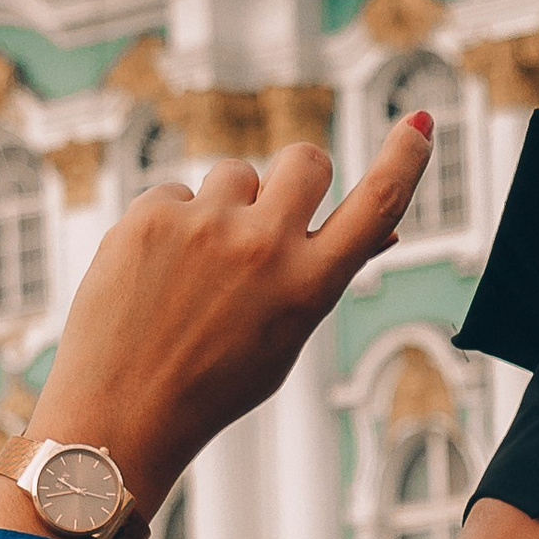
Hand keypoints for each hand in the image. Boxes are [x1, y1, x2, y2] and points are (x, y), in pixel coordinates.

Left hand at [0, 114, 431, 538]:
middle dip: (298, 176)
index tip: (419, 123)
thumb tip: (380, 232)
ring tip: (196, 270)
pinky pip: (177, 192)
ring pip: (236, 174)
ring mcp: (205, 226)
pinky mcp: (150, 215)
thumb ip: (322, 277)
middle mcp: (263, 247)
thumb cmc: (210, 385)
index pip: (377, 204)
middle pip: (307, 160)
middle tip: (273, 211)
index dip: (406, 158)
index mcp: (309, 287)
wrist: (119, 415)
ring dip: (226, 207)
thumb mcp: (285, 338)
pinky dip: (171, 225)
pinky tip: (155, 275)